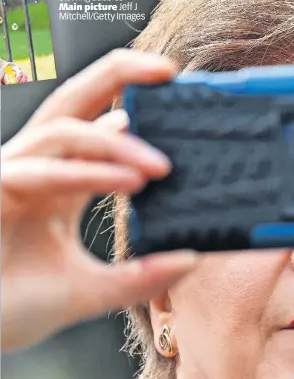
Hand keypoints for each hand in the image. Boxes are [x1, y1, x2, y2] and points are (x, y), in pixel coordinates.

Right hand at [1, 50, 198, 352]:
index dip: (133, 110)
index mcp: (61, 183)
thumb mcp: (92, 289)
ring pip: (64, 132)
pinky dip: (90, 173)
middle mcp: (38, 168)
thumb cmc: (14, 307)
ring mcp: (13, 173)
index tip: (179, 109)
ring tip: (163, 168)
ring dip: (116, 145)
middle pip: (75, 101)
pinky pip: (46, 171)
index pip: (97, 130)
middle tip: (169, 70)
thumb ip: (140, 276)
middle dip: (118, 74)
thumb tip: (191, 259)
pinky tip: (131, 182)